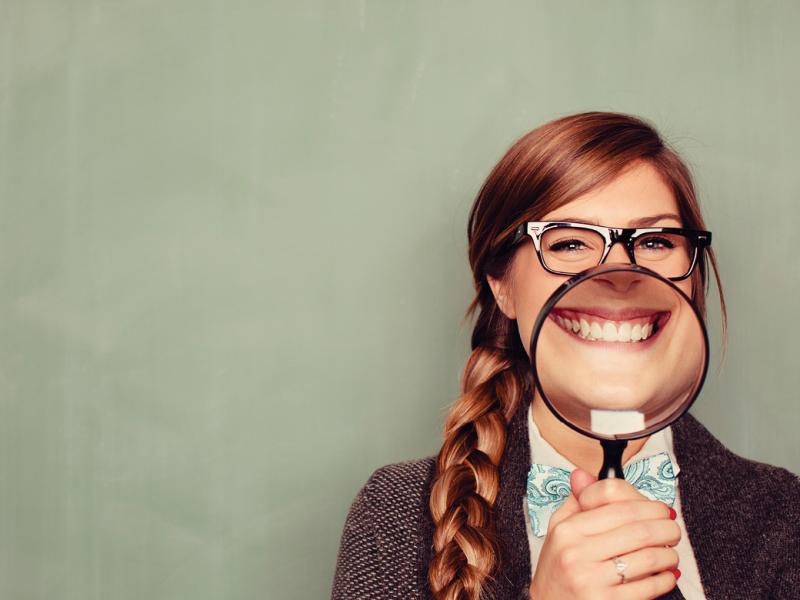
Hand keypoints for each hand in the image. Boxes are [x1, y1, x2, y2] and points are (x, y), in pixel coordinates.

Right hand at [529, 469, 680, 598]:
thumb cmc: (557, 568)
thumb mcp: (558, 531)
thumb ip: (575, 502)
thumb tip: (582, 474)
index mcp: (568, 530)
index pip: (619, 509)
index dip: (649, 507)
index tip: (662, 510)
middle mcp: (577, 553)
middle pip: (638, 532)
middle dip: (666, 529)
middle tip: (674, 529)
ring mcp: (591, 580)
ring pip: (648, 559)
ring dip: (669, 555)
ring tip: (672, 553)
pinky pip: (647, 588)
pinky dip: (664, 580)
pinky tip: (666, 575)